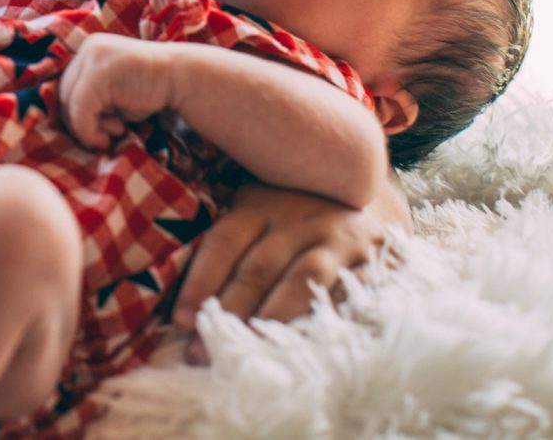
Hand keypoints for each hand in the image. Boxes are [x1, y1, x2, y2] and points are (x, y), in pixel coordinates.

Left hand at [57, 34, 173, 148]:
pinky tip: (117, 132)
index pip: (67, 86)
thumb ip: (91, 100)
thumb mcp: (113, 92)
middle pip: (64, 93)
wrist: (181, 78)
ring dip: (87, 128)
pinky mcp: (98, 73)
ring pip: (69, 103)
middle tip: (106, 136)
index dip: (77, 113)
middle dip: (80, 122)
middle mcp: (87, 49)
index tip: (100, 130)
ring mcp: (92, 58)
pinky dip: (91, 130)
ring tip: (115, 132)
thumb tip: (68, 123)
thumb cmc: (150, 90)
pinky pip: (81, 110)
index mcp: (89, 50)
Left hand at [170, 182, 406, 329]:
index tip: (180, 320)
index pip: (225, 240)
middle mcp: (300, 218)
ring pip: (301, 282)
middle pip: (258, 267)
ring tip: (247, 355)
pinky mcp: (372, 264)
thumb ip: (228, 247)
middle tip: (203, 351)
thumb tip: (181, 307)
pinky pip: (344, 297)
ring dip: (271, 320)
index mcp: (263, 204)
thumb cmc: (297, 216)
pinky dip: (321, 325)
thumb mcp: (261, 211)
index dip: (200, 281)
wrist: (368, 198)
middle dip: (228, 313)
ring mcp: (338, 241)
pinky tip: (301, 350)